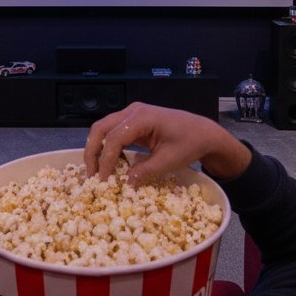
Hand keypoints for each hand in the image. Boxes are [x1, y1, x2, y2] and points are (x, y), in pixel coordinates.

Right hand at [84, 102, 251, 184]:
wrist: (203, 132)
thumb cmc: (190, 143)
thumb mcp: (169, 161)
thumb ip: (145, 172)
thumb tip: (124, 184)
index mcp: (143, 117)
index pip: (114, 137)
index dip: (106, 160)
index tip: (104, 180)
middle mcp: (133, 111)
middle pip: (101, 128)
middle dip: (93, 151)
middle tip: (92, 175)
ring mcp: (132, 114)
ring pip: (104, 128)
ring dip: (98, 149)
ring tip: (99, 172)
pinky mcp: (134, 121)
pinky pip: (114, 131)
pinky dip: (108, 147)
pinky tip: (113, 164)